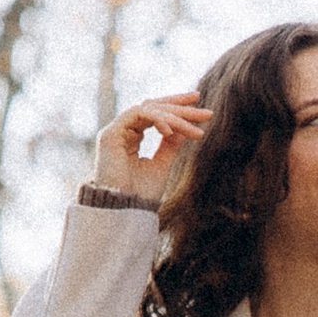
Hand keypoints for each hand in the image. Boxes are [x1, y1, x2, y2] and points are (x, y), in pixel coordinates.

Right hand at [92, 89, 207, 202]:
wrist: (123, 211)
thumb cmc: (140, 194)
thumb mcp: (163, 164)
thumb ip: (171, 144)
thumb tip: (185, 127)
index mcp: (131, 137)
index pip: (154, 113)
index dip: (176, 106)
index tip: (200, 105)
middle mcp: (122, 131)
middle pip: (153, 107)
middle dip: (181, 108)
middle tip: (207, 113)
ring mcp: (114, 131)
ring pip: (149, 109)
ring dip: (174, 116)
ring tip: (195, 129)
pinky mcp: (110, 134)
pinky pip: (138, 114)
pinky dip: (157, 119)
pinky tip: (171, 132)